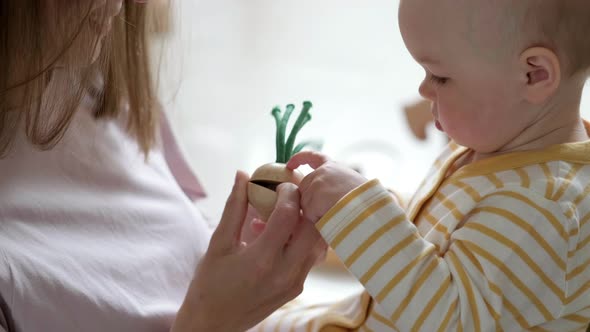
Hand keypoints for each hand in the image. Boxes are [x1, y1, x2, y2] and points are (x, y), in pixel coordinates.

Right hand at [171, 171, 324, 331]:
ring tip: (286, 214)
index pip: (288, 216)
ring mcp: (294, 283)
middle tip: (290, 195)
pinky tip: (281, 235)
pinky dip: (302, 240)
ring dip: (306, 223)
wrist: (212, 324)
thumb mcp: (218, 243)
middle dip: (304, 206)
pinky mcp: (296, 289)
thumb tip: (242, 175)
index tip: (280, 184)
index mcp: (262, 260)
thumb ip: (234, 208)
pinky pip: (310, 258)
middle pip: (312, 228)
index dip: (288, 193)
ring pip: (316, 243)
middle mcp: (284, 273)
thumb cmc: (209, 284)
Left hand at [287, 151, 367, 223]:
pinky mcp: (312, 197)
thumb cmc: (367, 201)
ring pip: (305, 204)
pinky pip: (309, 215)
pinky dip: (319, 220)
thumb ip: (336, 186)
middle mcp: (322, 172)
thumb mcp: (353, 185)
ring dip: (317, 213)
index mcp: (334, 167)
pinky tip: (333, 217)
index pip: (314, 158)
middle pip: (305, 189)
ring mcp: (316, 184)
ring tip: (338, 213)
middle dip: (311, 202)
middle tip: (332, 210)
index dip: (300, 159)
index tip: (289, 164)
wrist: (370, 207)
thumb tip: (327, 198)